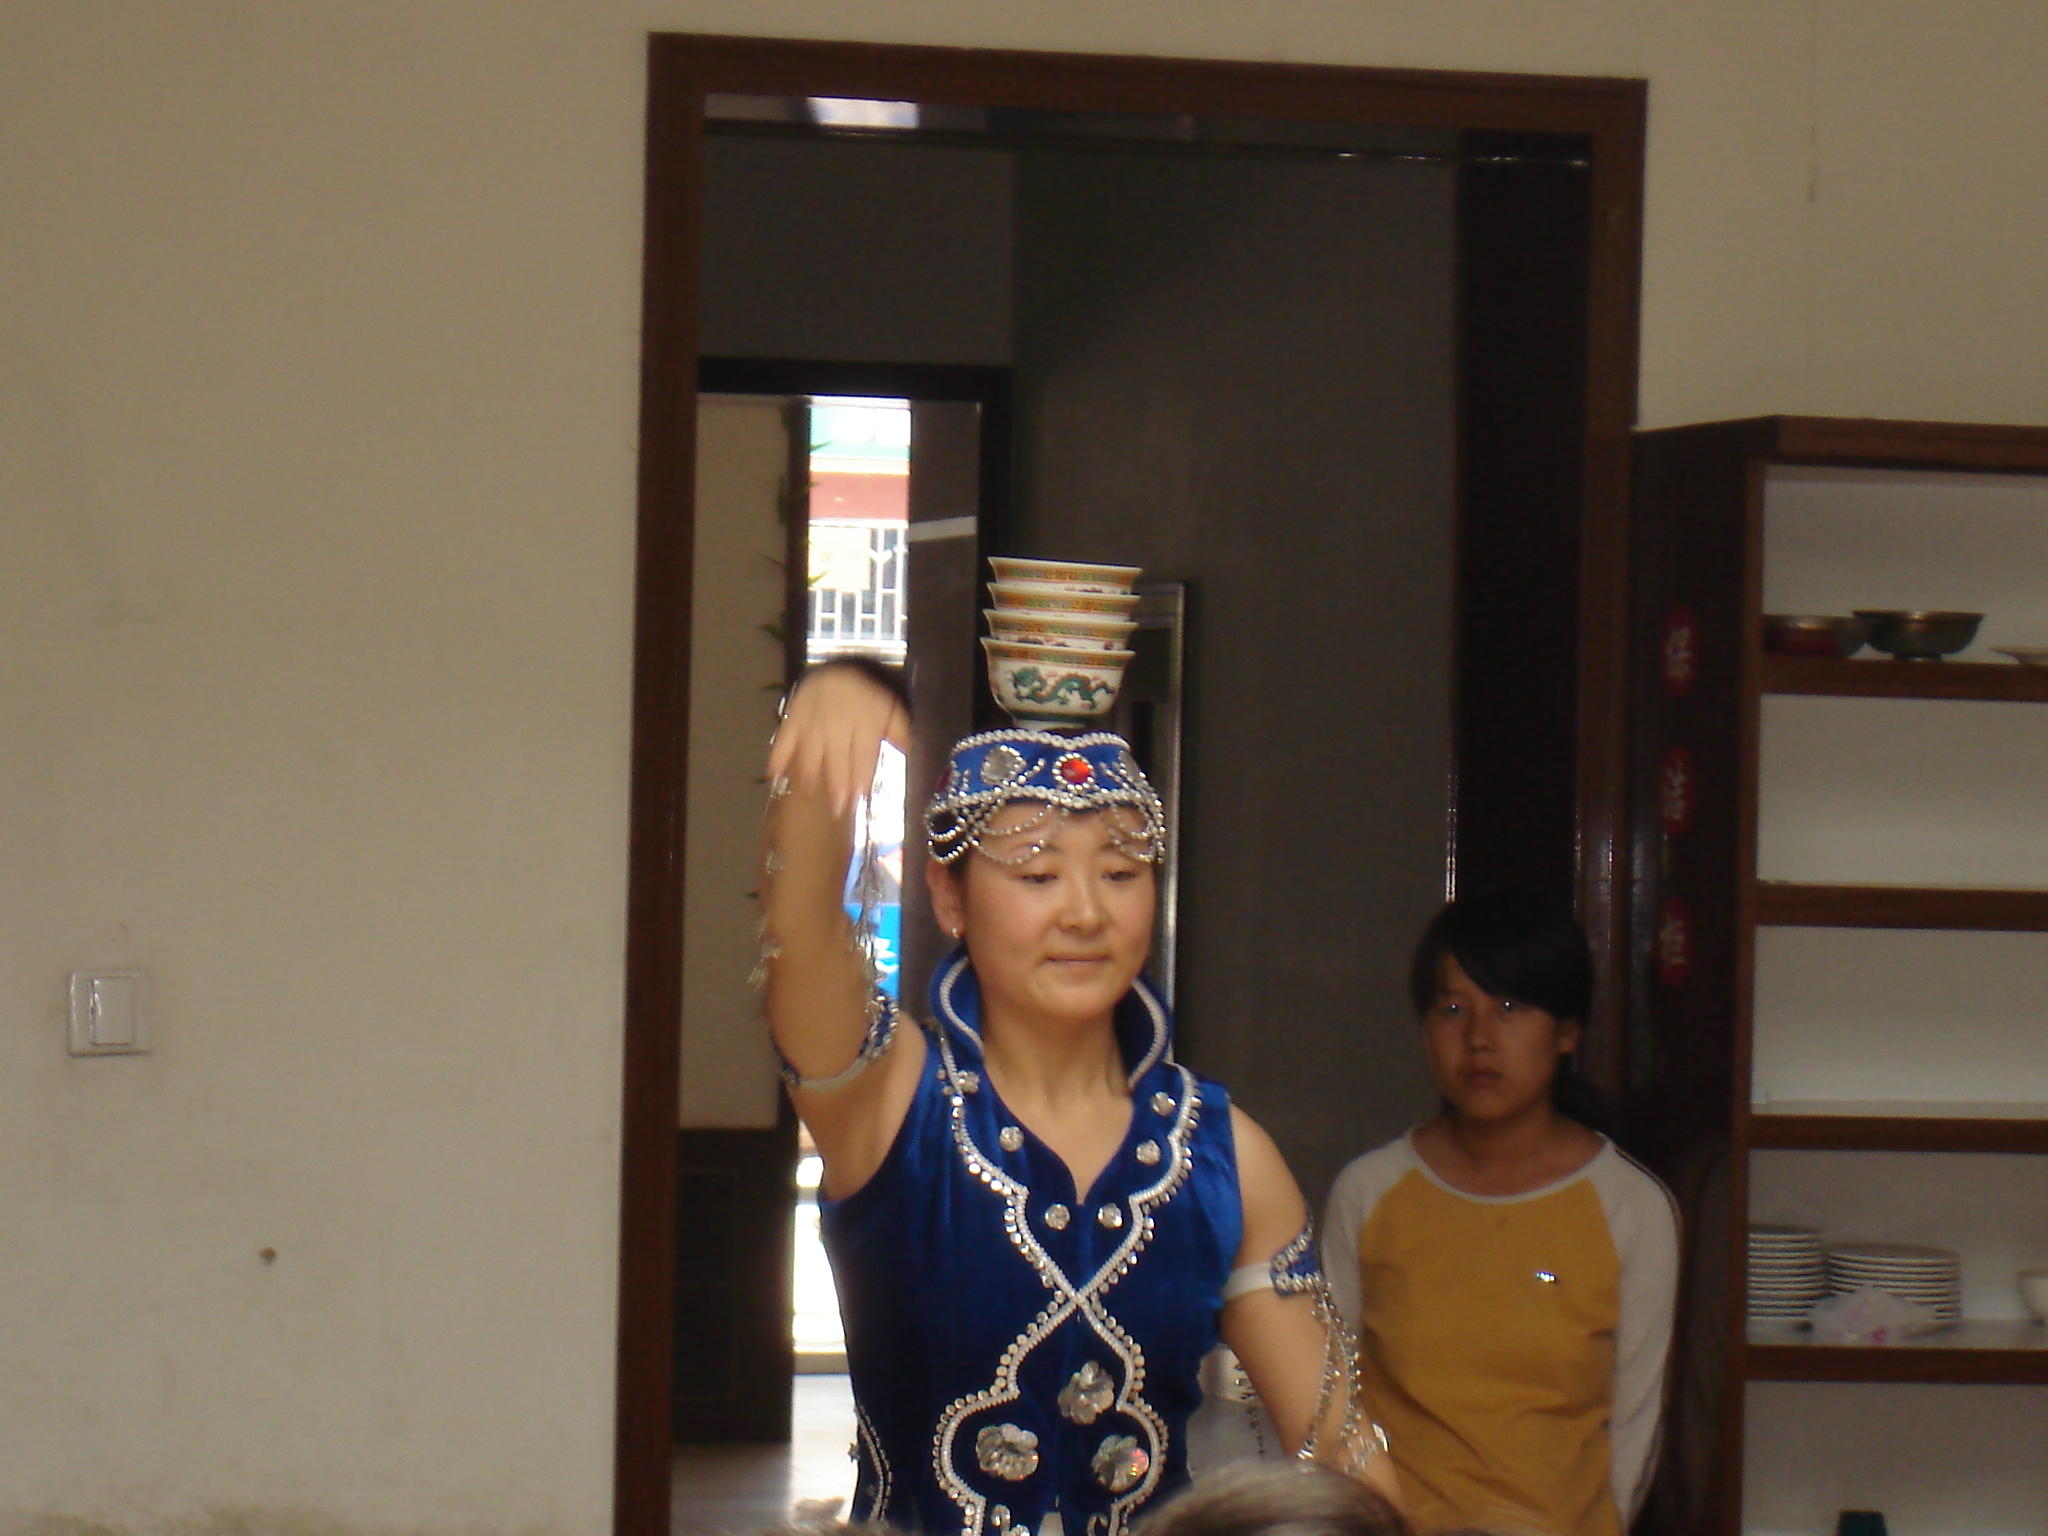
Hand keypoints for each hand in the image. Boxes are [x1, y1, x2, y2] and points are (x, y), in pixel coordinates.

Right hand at [768, 664, 911, 815]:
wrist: (836, 667)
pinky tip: (774, 776)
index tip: (859, 799)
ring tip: (808, 794)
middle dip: (837, 785)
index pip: (863, 755)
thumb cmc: (865, 695)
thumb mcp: (890, 708)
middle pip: (837, 758)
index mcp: (864, 723)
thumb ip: (900, 731)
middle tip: (837, 810)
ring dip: (809, 774)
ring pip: (810, 751)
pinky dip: (778, 757)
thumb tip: (909, 753)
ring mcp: (812, 722)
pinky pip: (784, 739)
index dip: (861, 778)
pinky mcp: (793, 718)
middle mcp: (837, 725)